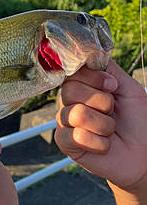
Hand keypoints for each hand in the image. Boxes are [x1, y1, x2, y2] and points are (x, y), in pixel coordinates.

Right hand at [55, 59, 146, 191]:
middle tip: (113, 112)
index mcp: (84, 87)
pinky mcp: (65, 143)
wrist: (144, 154)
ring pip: (76, 113)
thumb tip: (93, 50)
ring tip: (111, 131)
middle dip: (101, 102)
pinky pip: (75, 136)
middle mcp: (70, 102)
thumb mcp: (129, 88)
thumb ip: (109, 69)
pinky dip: (97, 142)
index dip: (93, 78)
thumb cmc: (138, 121)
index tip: (112, 87)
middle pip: (70, 90)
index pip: (73, 72)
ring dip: (103, 125)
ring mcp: (66, 123)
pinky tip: (104, 146)